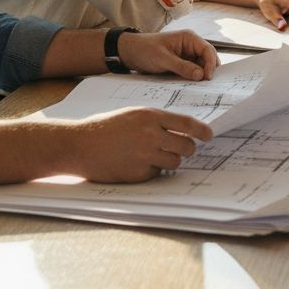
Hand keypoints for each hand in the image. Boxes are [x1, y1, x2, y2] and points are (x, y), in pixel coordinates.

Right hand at [65, 107, 212, 181]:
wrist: (79, 145)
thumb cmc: (104, 128)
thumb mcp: (133, 115)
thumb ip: (157, 121)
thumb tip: (182, 130)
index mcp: (151, 117)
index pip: (187, 124)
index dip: (202, 131)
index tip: (209, 135)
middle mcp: (151, 135)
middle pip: (186, 146)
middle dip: (187, 149)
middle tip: (182, 149)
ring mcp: (145, 155)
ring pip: (175, 162)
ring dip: (169, 160)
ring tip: (153, 155)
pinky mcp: (139, 173)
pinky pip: (157, 173)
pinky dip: (152, 170)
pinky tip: (136, 163)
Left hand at [117, 30, 217, 80]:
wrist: (129, 52)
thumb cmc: (144, 49)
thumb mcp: (163, 59)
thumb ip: (182, 67)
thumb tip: (200, 75)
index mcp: (189, 38)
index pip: (208, 50)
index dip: (211, 64)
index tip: (208, 78)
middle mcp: (190, 46)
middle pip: (207, 59)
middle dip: (207, 71)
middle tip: (206, 86)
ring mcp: (187, 55)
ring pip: (201, 67)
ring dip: (200, 76)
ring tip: (198, 87)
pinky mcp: (181, 64)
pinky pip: (192, 72)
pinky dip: (192, 79)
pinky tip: (190, 86)